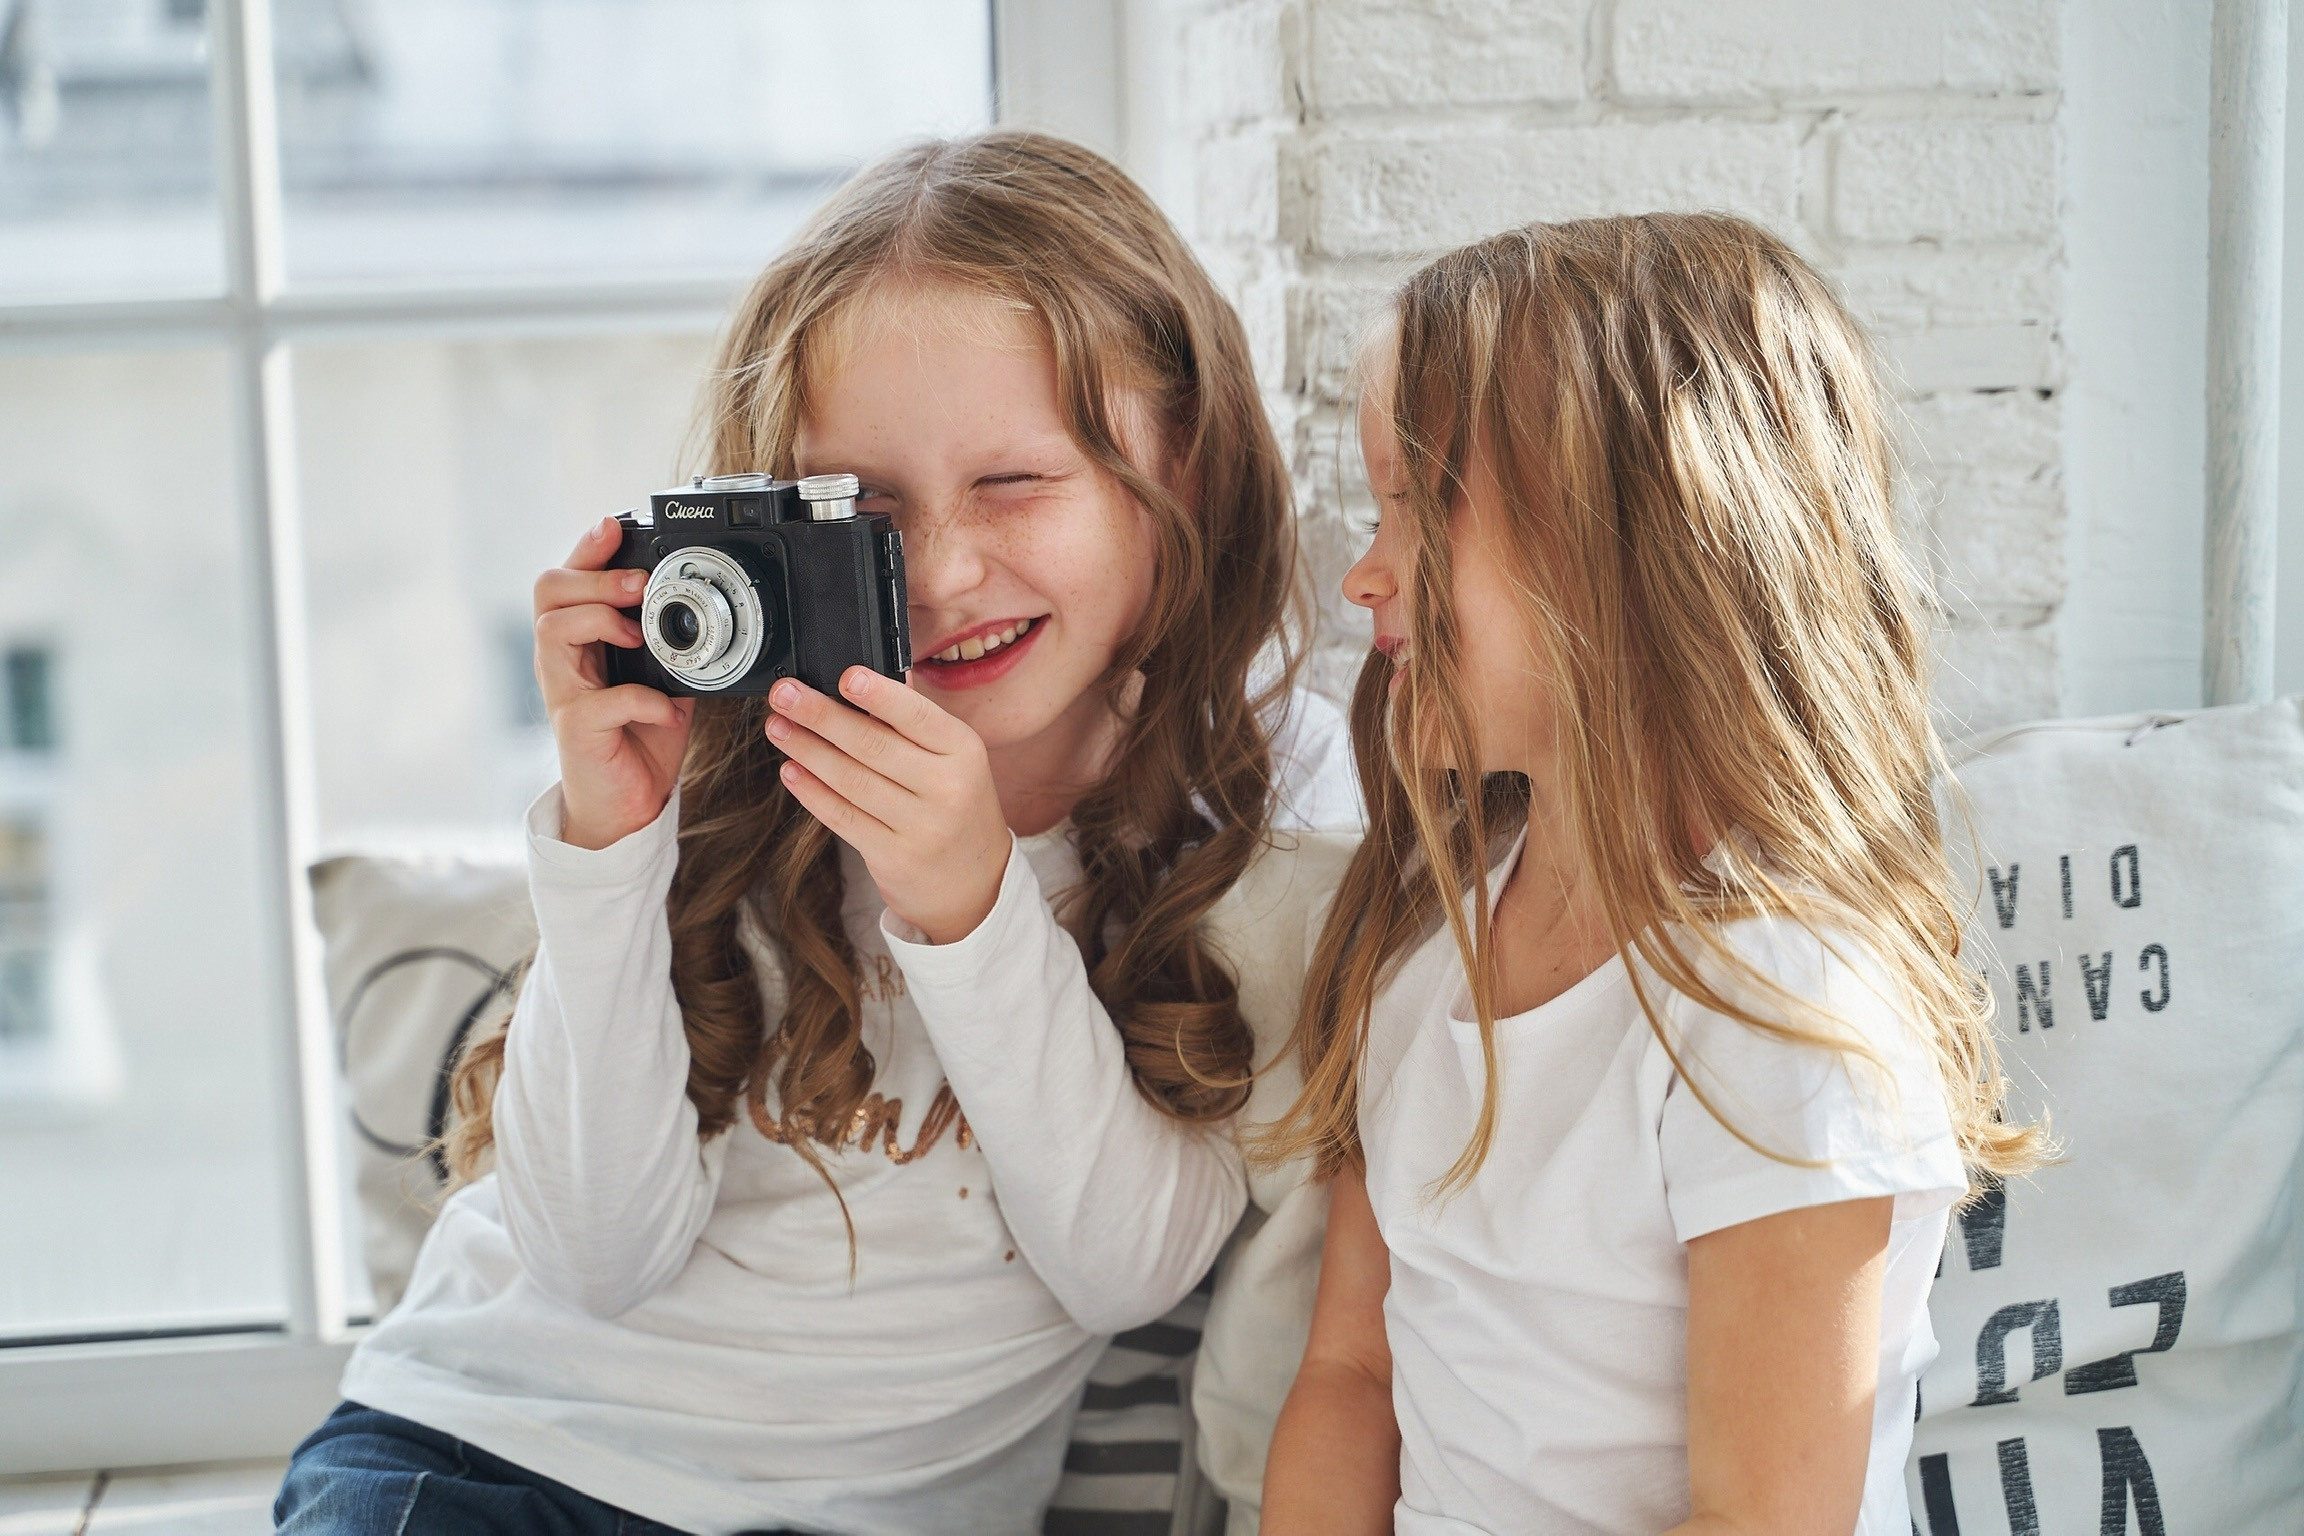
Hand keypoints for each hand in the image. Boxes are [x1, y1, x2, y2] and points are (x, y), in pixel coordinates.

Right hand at [534, 516, 694, 849]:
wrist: (628, 804)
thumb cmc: (638, 737)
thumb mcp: (663, 678)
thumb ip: (670, 644)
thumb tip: (703, 608)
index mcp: (581, 641)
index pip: (566, 580)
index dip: (586, 549)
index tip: (614, 525)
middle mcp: (562, 660)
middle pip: (548, 592)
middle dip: (593, 576)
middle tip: (637, 584)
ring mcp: (565, 694)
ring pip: (554, 631)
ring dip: (601, 620)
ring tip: (639, 634)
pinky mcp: (577, 731)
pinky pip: (601, 702)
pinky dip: (641, 699)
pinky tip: (667, 709)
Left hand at [766, 667, 1010, 943]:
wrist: (976, 881)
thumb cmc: (956, 804)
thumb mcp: (954, 757)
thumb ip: (913, 721)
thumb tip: (862, 676)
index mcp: (964, 750)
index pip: (917, 715)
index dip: (878, 694)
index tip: (843, 675)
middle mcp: (948, 788)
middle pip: (873, 745)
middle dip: (821, 715)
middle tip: (784, 694)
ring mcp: (922, 827)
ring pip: (851, 781)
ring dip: (807, 750)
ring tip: (778, 726)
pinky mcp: (894, 857)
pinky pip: (843, 818)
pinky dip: (812, 792)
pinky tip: (791, 770)